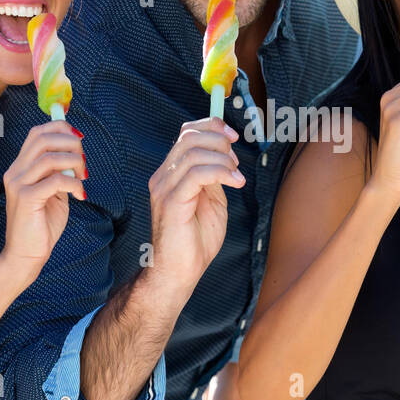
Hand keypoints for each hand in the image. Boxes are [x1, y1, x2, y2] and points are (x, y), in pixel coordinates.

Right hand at [0, 120, 86, 288]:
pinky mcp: (26, 198)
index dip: (60, 127)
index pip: (37, 133)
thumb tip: (76, 154)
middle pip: (43, 139)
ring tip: (83, 177)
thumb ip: (60, 172)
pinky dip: (74, 184)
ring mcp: (18, 184)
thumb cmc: (41, 224)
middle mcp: (15, 171)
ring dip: (74, 162)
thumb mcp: (54, 192)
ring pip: (49, 157)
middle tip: (84, 161)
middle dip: (71, 143)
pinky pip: (55, 180)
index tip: (79, 137)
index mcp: (20, 167)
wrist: (26, 255)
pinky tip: (79, 195)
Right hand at [146, 118, 244, 300]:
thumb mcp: (213, 201)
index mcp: (171, 174)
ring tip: (237, 177)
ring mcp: (164, 188)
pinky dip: (221, 172)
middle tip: (236, 160)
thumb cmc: (195, 241)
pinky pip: (196, 173)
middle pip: (189, 137)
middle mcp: (163, 176)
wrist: (179, 272)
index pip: (186, 134)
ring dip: (223, 160)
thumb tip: (226, 156)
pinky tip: (236, 183)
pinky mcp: (171, 201)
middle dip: (219, 140)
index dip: (211, 126)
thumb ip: (214, 177)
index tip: (233, 135)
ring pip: (194, 152)